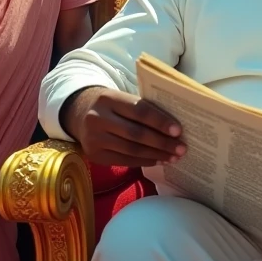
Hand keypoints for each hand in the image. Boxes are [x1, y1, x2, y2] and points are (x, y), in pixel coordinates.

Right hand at [64, 87, 185, 166]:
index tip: (179, 131)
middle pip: (136, 134)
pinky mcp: (94, 155)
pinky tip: (157, 160)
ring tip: (173, 157)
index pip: (139, 111)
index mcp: (109, 98)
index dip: (160, 121)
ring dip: (156, 155)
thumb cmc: (112, 105)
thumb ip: (142, 108)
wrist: (80, 114)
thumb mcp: (122, 99)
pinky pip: (124, 160)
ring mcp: (94, 139)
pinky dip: (143, 161)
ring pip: (131, 150)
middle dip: (162, 142)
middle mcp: (98, 119)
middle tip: (182, 148)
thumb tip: (173, 126)